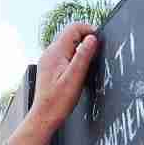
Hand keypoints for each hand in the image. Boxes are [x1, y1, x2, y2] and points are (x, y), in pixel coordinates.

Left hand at [5, 23, 100, 144]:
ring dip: (80, 50)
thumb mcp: (75, 78)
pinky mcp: (50, 67)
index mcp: (56, 52)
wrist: (44, 116)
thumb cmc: (58, 101)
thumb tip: (92, 38)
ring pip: (68, 45)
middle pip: (71, 34)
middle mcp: (50, 53)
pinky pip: (64, 55)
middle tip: (96, 54)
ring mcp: (49, 60)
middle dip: (86, 40)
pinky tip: (78, 72)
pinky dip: (74, 58)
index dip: (89, 30)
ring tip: (87, 65)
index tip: (99, 41)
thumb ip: (84, 56)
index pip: (74, 28)